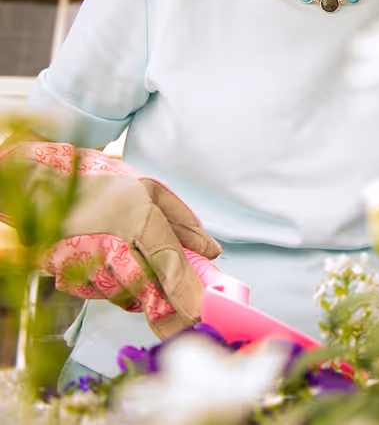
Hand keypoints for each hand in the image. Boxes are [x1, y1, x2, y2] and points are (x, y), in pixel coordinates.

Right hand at [0, 141, 221, 337]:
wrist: (46, 189)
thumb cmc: (104, 189)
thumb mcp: (152, 193)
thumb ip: (184, 223)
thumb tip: (211, 251)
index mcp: (139, 217)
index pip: (167, 261)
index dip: (185, 291)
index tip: (199, 312)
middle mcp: (110, 243)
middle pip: (147, 289)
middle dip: (165, 302)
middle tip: (181, 309)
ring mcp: (85, 263)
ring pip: (124, 296)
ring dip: (138, 292)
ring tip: (131, 265)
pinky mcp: (65, 277)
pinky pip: (100, 296)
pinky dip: (111, 289)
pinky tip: (109, 268)